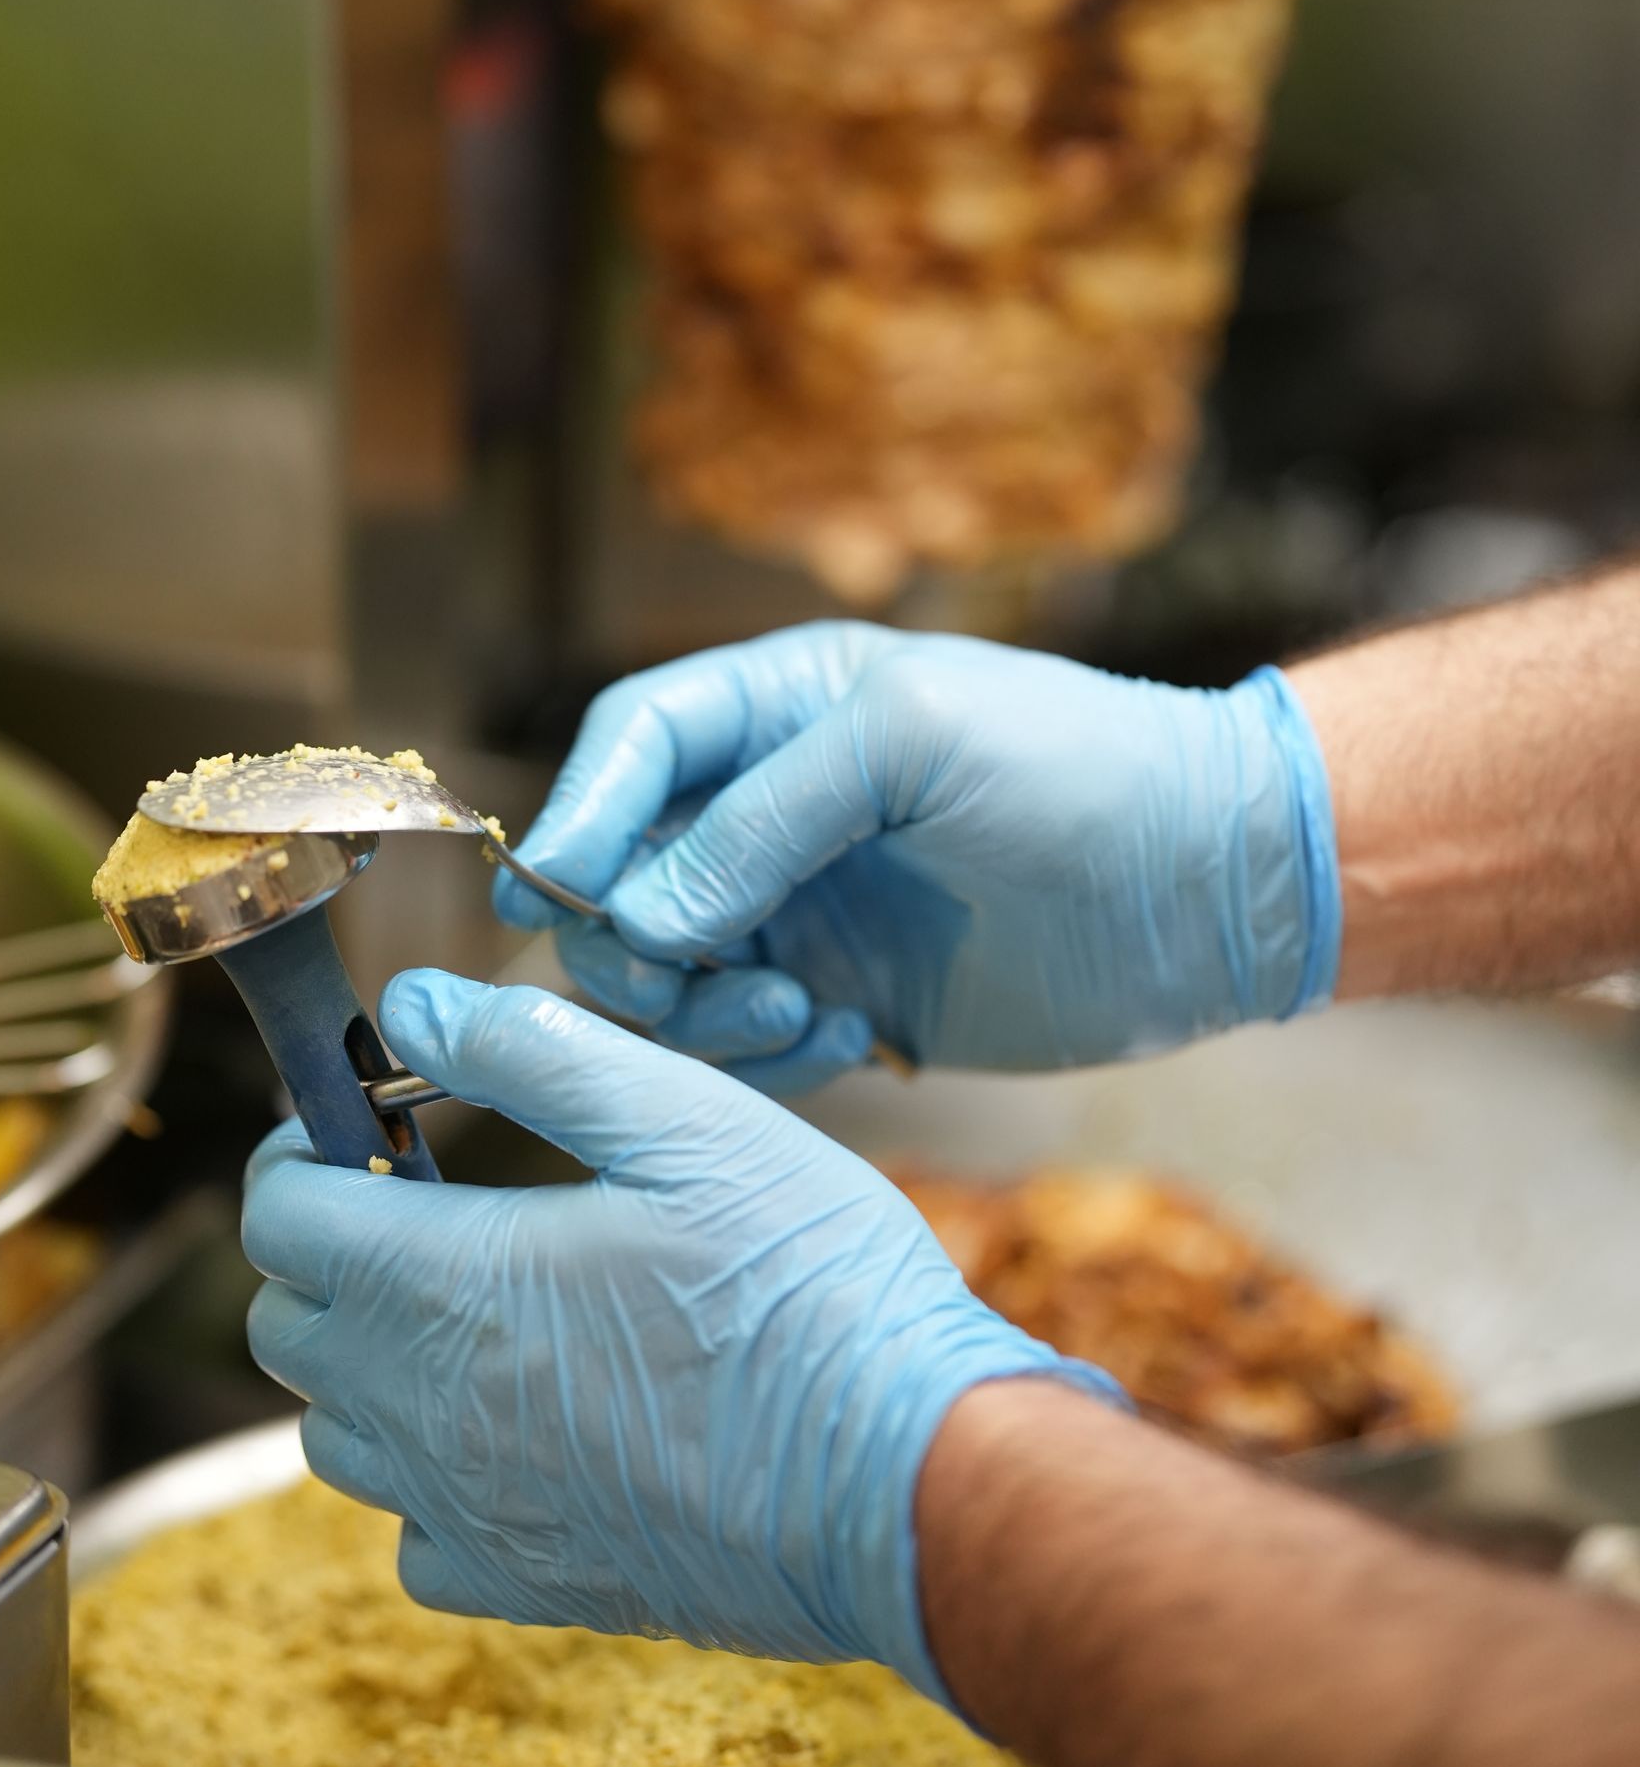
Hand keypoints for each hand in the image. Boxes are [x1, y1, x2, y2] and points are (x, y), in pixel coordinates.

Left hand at [243, 974, 1120, 1698]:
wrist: (907, 1484)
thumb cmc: (811, 1288)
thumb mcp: (688, 1121)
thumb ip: (533, 1049)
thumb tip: (408, 1003)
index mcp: (446, 1282)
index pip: (279, 1214)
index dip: (307, 1148)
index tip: (376, 1123)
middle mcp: (425, 1410)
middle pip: (287, 1323)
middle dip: (332, 1246)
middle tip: (435, 1198)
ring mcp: (470, 1510)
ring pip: (334, 1434)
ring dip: (369, 1358)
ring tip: (477, 1304)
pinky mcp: (530, 1585)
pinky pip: (413, 1536)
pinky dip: (428, 1478)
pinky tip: (515, 1425)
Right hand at [494, 623, 1339, 1087]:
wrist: (1215, 886)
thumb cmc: (1082, 771)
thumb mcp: (911, 746)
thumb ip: (761, 821)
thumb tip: (637, 921)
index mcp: (783, 708)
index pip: (632, 748)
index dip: (580, 817)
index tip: (550, 896)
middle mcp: (775, 809)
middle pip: (625, 878)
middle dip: (638, 942)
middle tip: (706, 981)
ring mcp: (806, 908)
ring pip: (671, 976)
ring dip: (705, 1014)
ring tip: (802, 1019)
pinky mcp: (846, 995)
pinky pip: (744, 1045)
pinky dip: (768, 1058)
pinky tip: (854, 1039)